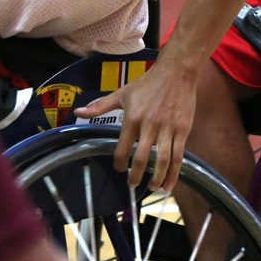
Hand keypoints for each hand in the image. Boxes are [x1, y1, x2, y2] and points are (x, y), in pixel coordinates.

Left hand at [77, 55, 196, 191]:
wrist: (176, 72)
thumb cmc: (147, 84)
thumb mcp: (122, 93)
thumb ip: (100, 106)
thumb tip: (77, 112)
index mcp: (132, 119)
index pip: (122, 149)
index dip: (118, 163)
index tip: (119, 168)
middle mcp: (149, 126)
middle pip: (141, 159)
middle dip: (136, 176)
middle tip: (132, 184)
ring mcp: (168, 129)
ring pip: (162, 160)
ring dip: (157, 178)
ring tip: (152, 188)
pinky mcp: (183, 130)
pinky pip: (178, 155)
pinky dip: (174, 172)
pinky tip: (169, 184)